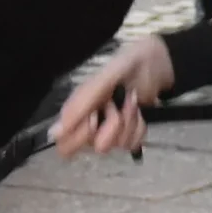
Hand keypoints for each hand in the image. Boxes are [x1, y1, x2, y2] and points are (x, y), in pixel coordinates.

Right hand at [51, 36, 172, 156]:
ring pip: (118, 145)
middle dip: (112, 126)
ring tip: (131, 100)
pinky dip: (140, 127)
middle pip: (96, 148)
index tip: (95, 115)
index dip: (82, 134)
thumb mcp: (103, 79)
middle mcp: (92, 124)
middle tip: (115, 105)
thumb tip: (54, 133)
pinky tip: (140, 112)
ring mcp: (112, 131)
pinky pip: (133, 144)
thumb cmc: (126, 66)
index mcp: (78, 111)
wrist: (157, 64)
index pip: (66, 144)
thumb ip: (80, 104)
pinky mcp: (129, 134)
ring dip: (129, 122)